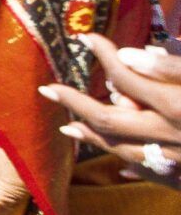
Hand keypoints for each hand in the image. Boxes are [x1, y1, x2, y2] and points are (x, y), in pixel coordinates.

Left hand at [42, 34, 180, 181]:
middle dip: (75, 103)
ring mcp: (179, 161)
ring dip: (93, 137)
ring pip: (124, 150)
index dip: (104, 55)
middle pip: (109, 120)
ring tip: (68, 127)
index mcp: (177, 106)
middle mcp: (171, 136)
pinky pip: (153, 175)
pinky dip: (134, 168)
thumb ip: (172, 68)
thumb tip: (127, 57)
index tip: (85, 39)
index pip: (125, 77)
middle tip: (47, 90)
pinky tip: (122, 168)